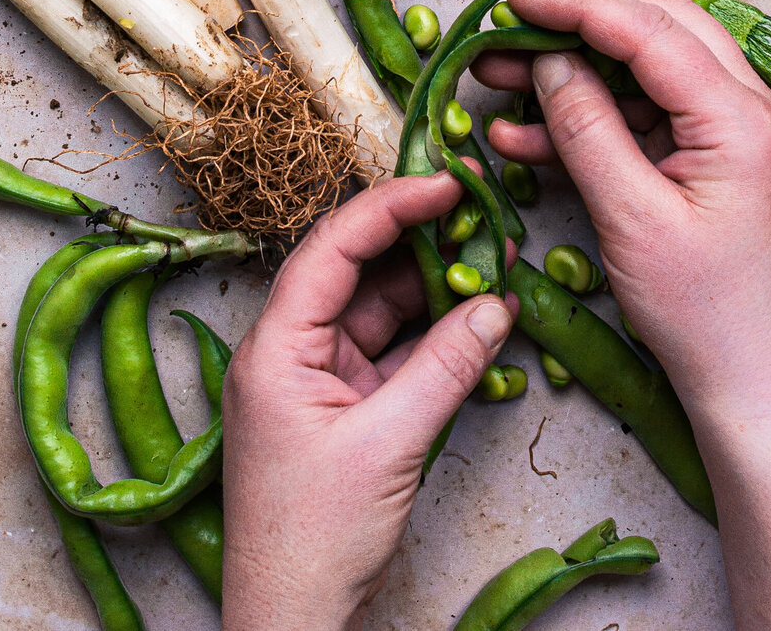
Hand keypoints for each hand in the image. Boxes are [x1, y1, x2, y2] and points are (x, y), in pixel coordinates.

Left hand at [222, 173, 516, 630]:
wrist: (290, 622)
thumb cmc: (313, 540)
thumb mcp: (389, 445)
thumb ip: (445, 368)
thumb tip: (494, 306)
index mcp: (275, 345)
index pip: (333, 247)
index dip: (391, 206)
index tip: (446, 183)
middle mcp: (289, 351)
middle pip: (357, 270)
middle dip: (420, 241)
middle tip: (478, 214)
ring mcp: (316, 380)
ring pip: (378, 309)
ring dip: (432, 287)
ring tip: (490, 259)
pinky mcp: (342, 410)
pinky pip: (390, 352)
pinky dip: (431, 336)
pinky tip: (475, 319)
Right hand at [483, 0, 770, 427]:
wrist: (748, 382)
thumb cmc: (699, 312)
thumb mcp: (630, 219)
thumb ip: (587, 129)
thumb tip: (548, 62)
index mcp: (742, 118)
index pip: (651, 30)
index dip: (577, 6)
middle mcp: (751, 108)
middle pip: (657, 27)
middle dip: (577, 22)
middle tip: (511, 22)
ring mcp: (737, 129)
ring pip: (646, 67)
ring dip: (576, 71)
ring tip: (501, 77)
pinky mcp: (716, 155)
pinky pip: (648, 112)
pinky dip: (592, 115)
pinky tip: (526, 133)